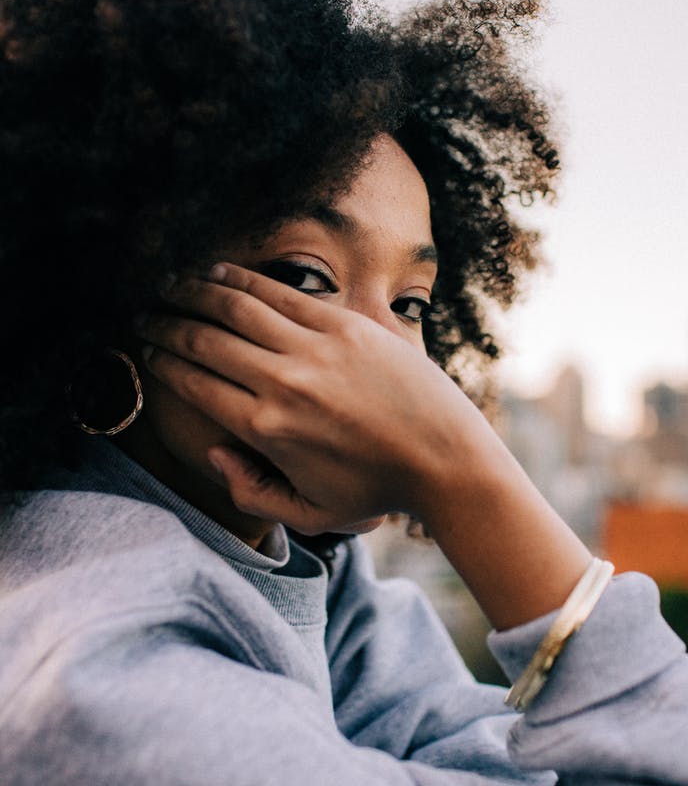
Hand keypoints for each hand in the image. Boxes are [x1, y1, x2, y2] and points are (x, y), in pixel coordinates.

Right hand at [134, 263, 494, 534]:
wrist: (444, 457)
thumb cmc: (377, 489)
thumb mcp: (310, 513)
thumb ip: (251, 491)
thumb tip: (216, 452)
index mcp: (266, 431)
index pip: (195, 383)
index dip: (162, 361)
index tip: (146, 349)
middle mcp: (282, 384)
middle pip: (204, 341)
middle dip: (165, 325)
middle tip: (145, 316)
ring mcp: (315, 349)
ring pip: (236, 307)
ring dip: (193, 292)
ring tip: (170, 285)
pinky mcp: (345, 325)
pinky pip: (281, 293)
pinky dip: (242, 280)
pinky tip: (218, 272)